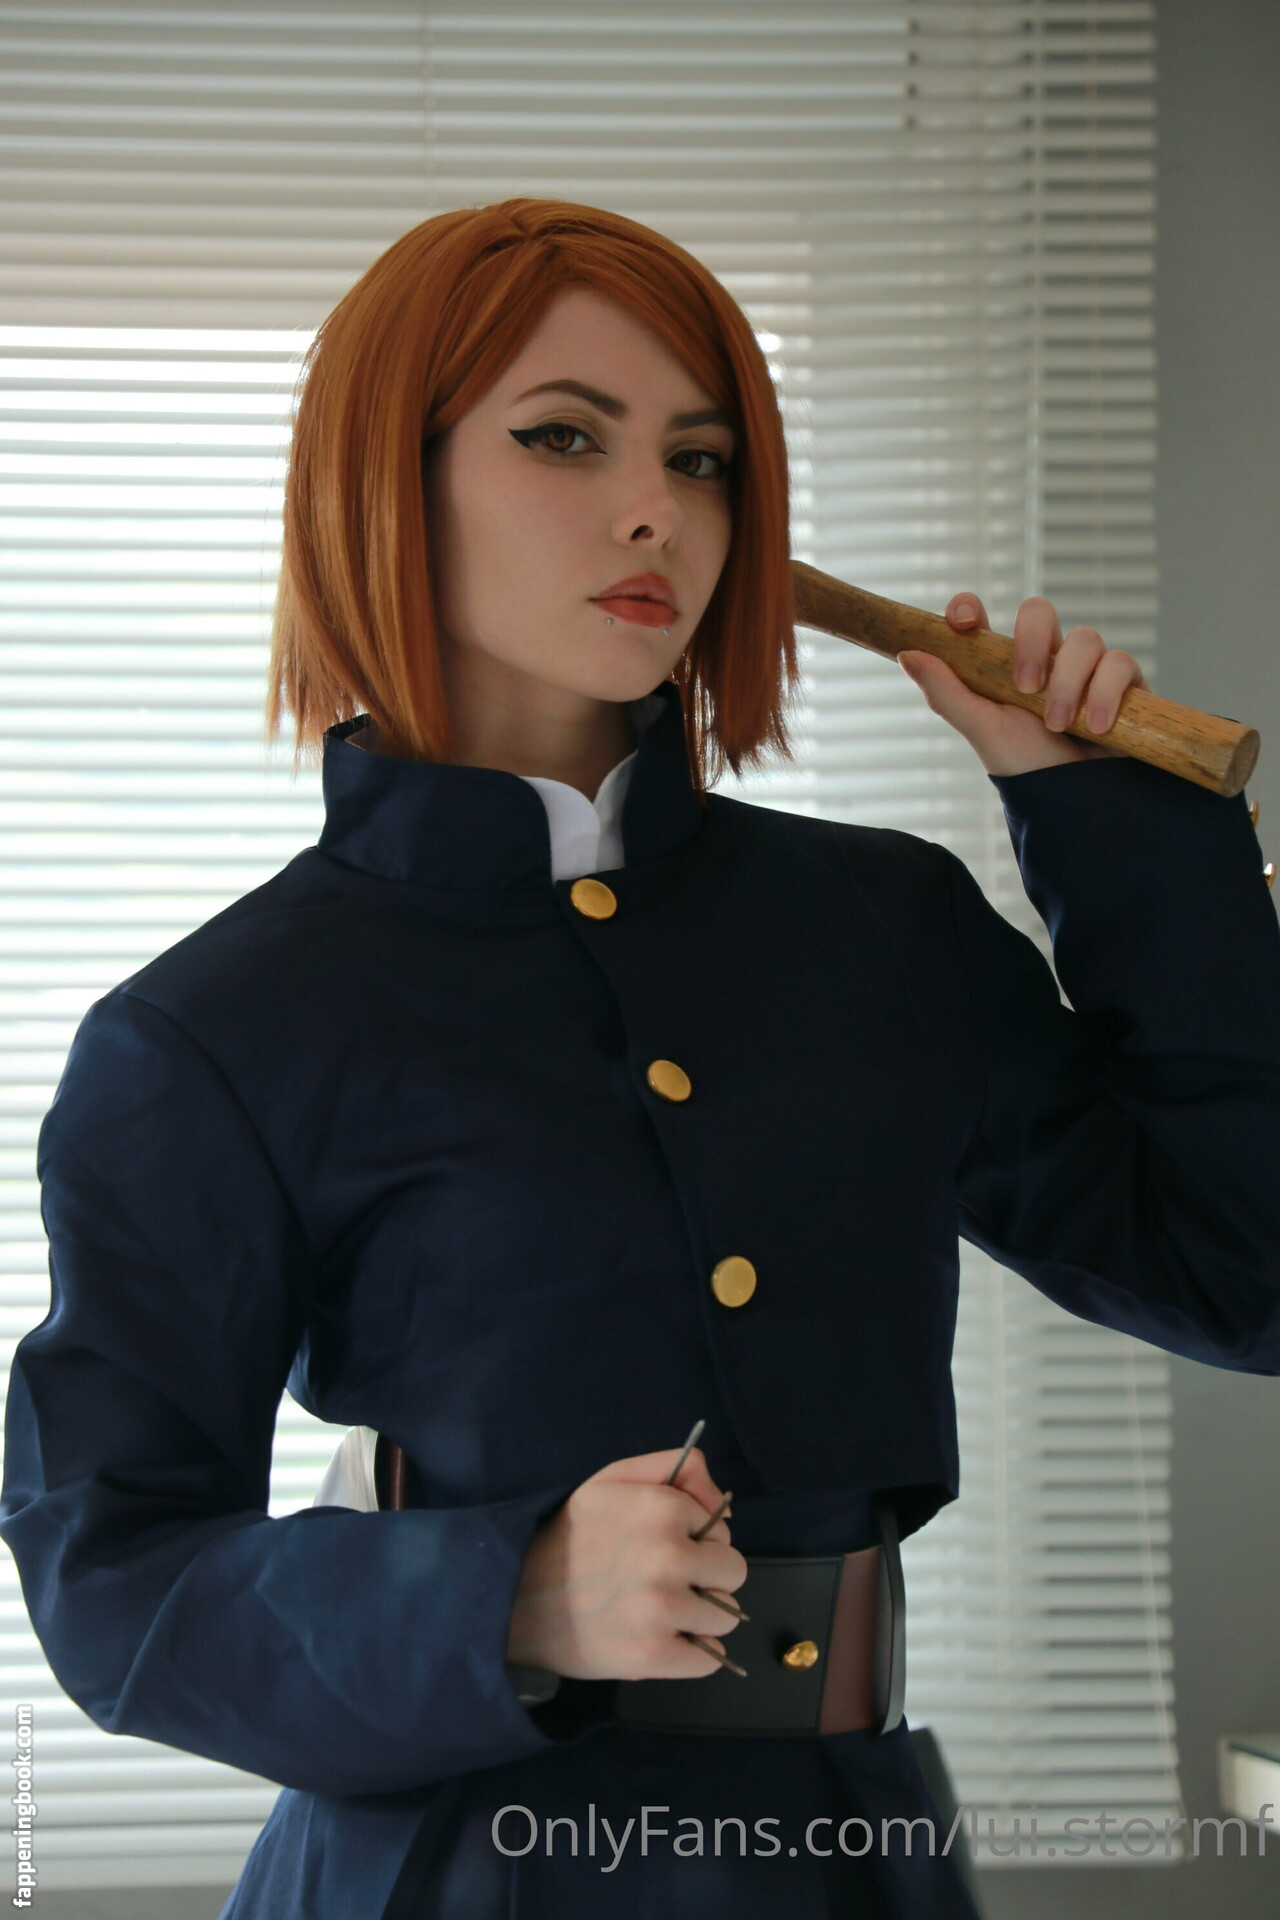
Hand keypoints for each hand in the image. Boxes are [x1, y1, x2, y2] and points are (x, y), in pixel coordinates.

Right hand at [504, 1446, 746, 1681]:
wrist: (517, 1598)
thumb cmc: (570, 1536)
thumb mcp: (613, 1480)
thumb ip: (677, 1469)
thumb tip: (725, 1506)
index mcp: (663, 1509)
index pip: (721, 1529)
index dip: (696, 1538)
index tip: (664, 1545)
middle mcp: (668, 1557)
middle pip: (733, 1572)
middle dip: (708, 1575)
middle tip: (668, 1579)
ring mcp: (662, 1610)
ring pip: (725, 1616)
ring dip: (701, 1615)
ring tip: (661, 1609)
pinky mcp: (653, 1656)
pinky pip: (709, 1658)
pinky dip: (693, 1652)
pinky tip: (662, 1636)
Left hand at [898, 592, 1147, 776]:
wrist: (1078, 802)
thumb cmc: (1027, 765)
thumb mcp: (982, 731)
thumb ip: (947, 693)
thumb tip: (907, 655)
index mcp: (1001, 665)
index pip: (981, 619)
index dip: (967, 607)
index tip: (964, 622)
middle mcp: (1043, 657)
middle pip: (1039, 612)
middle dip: (1032, 642)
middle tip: (1025, 687)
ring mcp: (1085, 666)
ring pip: (1084, 639)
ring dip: (1069, 683)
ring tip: (1060, 726)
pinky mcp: (1123, 681)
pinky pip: (1120, 662)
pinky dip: (1107, 692)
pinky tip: (1097, 726)